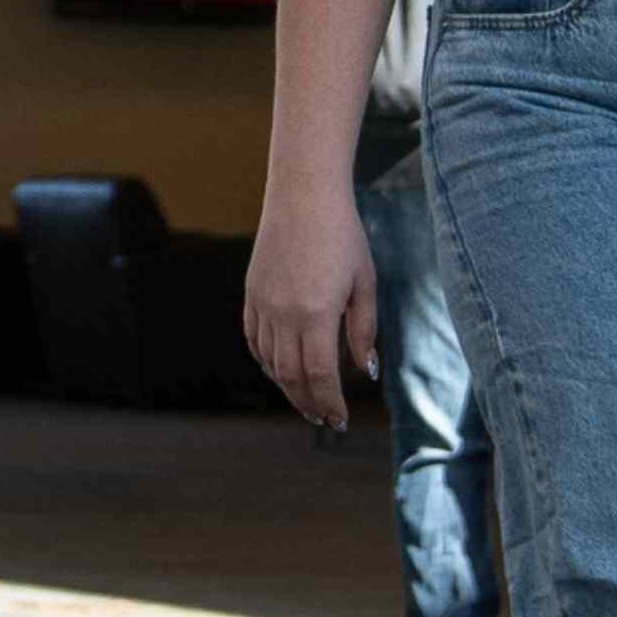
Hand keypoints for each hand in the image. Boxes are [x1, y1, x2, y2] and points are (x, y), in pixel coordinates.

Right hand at [240, 187, 378, 428]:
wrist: (303, 196)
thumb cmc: (343, 236)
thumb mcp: (363, 283)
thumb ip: (363, 330)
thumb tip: (365, 370)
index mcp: (316, 313)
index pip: (321, 375)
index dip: (330, 402)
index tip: (339, 420)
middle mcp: (284, 314)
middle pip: (292, 375)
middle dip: (309, 403)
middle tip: (324, 420)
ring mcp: (263, 304)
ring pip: (270, 362)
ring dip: (287, 387)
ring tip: (305, 400)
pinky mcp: (252, 293)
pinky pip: (254, 339)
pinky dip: (266, 361)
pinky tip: (279, 370)